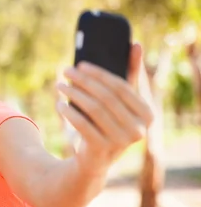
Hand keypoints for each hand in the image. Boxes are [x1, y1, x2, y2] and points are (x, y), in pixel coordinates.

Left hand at [56, 43, 153, 174]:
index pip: (122, 87)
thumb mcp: (121, 102)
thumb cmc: (109, 124)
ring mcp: (121, 142)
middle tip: (66, 71)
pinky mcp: (101, 150)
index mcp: (148, 114)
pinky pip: (82, 125)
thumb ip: (131, 75)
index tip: (80, 64)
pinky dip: (69, 112)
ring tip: (60, 85)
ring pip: (93, 109)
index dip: (99, 73)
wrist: (94, 161)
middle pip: (106, 97)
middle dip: (83, 81)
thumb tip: (136, 44)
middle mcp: (139, 130)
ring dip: (73, 93)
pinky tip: (59, 104)